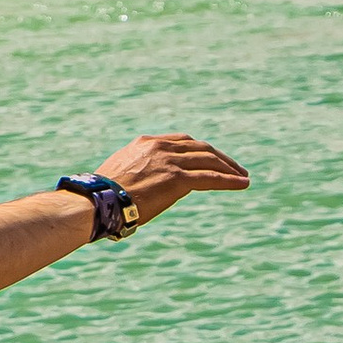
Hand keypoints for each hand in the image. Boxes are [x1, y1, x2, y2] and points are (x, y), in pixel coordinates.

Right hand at [96, 131, 250, 224]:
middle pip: (201, 147)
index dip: (201, 150)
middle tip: (234, 167)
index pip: (183, 142)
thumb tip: (148, 183)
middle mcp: (161, 147)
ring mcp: (170, 162)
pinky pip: (211, 178)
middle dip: (220, 157)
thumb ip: (140, 170)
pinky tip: (242, 184)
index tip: (211, 158)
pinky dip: (229, 180)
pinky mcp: (177, 179)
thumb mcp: (123, 171)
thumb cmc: (104, 194)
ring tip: (243, 177)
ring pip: (209, 161)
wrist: (99, 200)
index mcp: (147, 143)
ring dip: (229, 168)